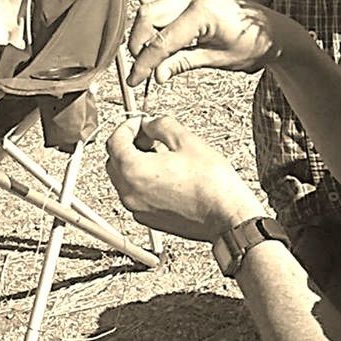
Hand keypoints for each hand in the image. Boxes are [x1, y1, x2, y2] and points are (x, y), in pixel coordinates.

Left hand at [105, 115, 262, 241]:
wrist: (226, 215)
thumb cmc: (211, 182)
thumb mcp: (187, 141)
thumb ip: (161, 125)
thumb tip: (150, 124)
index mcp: (134, 170)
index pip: (115, 141)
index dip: (127, 126)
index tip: (140, 122)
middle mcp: (129, 193)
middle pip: (114, 162)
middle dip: (128, 145)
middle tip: (150, 136)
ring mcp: (138, 209)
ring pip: (124, 180)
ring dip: (135, 163)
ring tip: (161, 155)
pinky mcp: (149, 219)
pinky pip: (136, 195)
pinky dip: (143, 182)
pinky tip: (167, 175)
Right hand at [127, 0, 279, 85]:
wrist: (274, 32)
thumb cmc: (254, 45)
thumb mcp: (218, 60)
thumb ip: (183, 63)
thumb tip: (156, 74)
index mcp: (203, 12)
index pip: (161, 40)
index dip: (144, 63)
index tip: (135, 79)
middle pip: (147, 15)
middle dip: (139, 43)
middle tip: (143, 67)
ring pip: (151, 4)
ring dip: (145, 29)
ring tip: (153, 53)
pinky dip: (155, 17)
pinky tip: (163, 37)